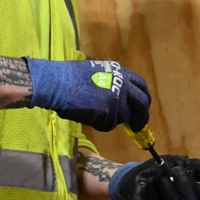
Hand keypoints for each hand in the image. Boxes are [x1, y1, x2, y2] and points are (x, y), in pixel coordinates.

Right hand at [24, 58, 150, 131]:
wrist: (57, 83)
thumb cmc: (69, 77)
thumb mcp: (97, 72)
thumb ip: (112, 83)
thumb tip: (120, 99)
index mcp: (120, 71)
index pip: (141, 85)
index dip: (143, 99)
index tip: (142, 108)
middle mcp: (123, 83)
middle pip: (142, 103)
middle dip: (141, 117)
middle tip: (136, 127)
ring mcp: (117, 98)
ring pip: (123, 117)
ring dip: (111, 119)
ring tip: (93, 112)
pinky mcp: (110, 111)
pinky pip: (109, 125)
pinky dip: (100, 124)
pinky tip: (87, 115)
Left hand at [108, 155, 199, 199]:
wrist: (135, 173)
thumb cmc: (159, 169)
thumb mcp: (178, 162)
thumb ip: (196, 166)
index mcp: (192, 194)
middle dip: (184, 184)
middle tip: (174, 170)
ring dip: (167, 187)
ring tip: (159, 176)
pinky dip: (153, 194)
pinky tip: (150, 182)